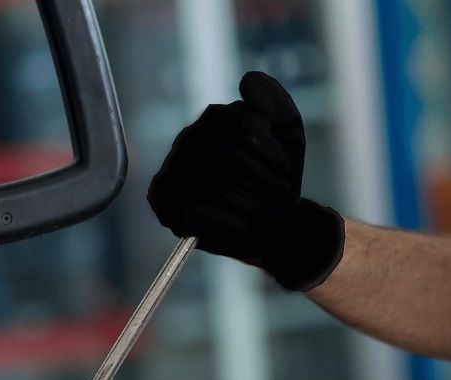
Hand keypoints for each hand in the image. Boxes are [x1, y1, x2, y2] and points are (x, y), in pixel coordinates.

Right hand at [147, 72, 344, 290]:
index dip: (269, 153)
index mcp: (216, 118)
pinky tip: (237, 225)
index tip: (286, 170)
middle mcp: (188, 139)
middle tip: (276, 197)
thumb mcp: (288, 134)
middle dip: (261, 181)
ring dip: (247, 204)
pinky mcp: (162, 201)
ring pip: (213, 185)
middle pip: (227, 157)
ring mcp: (171, 169)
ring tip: (258, 212)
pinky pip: (192, 211)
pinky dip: (223, 221)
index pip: (244, 127)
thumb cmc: (276, 178)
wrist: (267, 226)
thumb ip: (275, 103)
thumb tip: (244, 82)